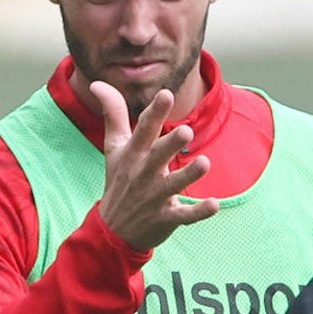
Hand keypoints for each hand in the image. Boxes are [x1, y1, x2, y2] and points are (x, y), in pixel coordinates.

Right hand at [90, 81, 219, 250]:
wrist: (112, 231)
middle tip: (186, 131)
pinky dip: (199, 212)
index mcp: (134, 154)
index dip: (155, 112)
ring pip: (173, 185)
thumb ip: (113, 114)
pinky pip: (184, 215)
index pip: (144, 129)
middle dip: (171, 143)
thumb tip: (98, 83)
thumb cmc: (119, 181)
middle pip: (159, 155)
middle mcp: (144, 173)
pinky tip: (214, 204)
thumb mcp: (113, 148)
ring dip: (188, 175)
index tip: (166, 94)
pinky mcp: (166, 218)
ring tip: (204, 163)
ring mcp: (154, 197)